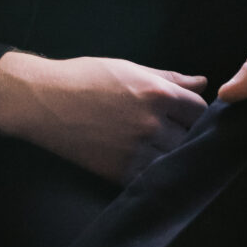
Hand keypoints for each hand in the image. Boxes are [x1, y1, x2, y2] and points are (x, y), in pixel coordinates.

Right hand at [0, 50, 208, 185]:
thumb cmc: (86, 78)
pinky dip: (155, 173)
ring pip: (175, 161)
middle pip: (192, 138)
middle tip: (177, 134)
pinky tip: (149, 165)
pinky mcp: (120, 172)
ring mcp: (137, 151)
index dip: (196, 113)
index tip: (188, 116)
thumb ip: (170, 78)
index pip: (200, 110)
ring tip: (165, 151)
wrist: (44, 102)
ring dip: (174, 156)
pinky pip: (152, 178)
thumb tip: (202, 83)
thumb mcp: (130, 68)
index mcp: (157, 93)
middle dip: (188, 135)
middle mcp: (152, 124)